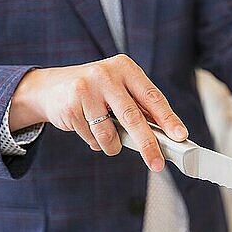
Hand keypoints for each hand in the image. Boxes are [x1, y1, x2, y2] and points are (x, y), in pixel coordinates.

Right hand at [9, 54, 187, 170]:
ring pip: (110, 134)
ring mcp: (86, 90)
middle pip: (133, 117)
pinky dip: (96, 142)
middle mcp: (106, 75)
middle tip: (157, 163)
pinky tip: (88, 129)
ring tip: (110, 138)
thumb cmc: (96, 91)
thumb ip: (141, 107)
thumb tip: (168, 135)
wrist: (50, 88)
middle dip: (147, 145)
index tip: (180, 136)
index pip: (153, 97)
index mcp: (126, 68)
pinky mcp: (71, 106)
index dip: (168, 119)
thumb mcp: (120, 90)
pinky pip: (92, 138)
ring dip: (114, 145)